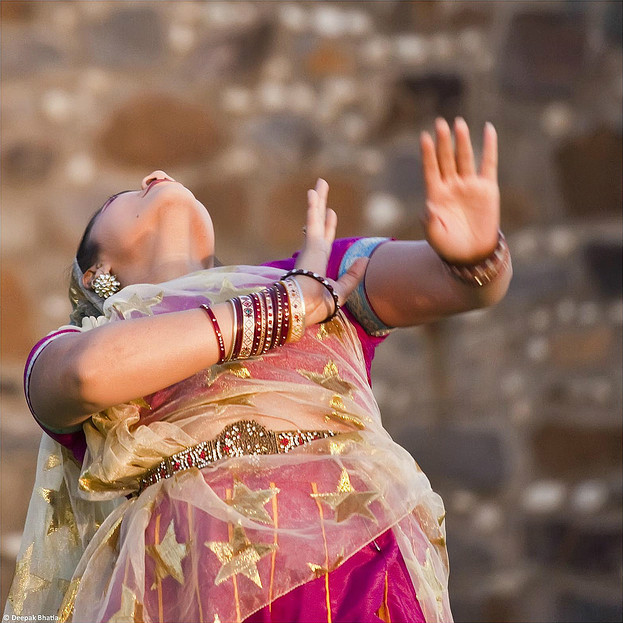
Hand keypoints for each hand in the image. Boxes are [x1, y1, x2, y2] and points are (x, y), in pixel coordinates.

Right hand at [294, 178, 366, 323]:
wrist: (305, 308)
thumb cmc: (320, 305)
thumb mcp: (342, 290)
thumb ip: (352, 275)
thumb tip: (365, 259)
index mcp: (319, 264)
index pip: (325, 240)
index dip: (328, 225)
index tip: (331, 212)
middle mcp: (314, 253)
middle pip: (319, 223)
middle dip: (321, 206)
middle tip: (320, 188)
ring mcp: (311, 247)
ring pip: (315, 218)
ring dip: (318, 200)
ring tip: (320, 182)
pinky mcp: (310, 244)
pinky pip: (313, 221)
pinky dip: (314, 206)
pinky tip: (313, 191)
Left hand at [420, 118, 499, 263]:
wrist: (472, 253)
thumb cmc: (449, 247)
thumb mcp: (436, 237)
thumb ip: (431, 223)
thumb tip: (428, 207)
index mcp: (436, 195)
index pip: (430, 169)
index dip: (427, 154)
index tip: (424, 136)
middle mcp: (451, 186)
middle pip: (446, 159)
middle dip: (443, 141)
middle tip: (440, 122)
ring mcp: (469, 185)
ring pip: (465, 158)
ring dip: (461, 141)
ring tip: (458, 123)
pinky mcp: (487, 188)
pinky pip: (488, 164)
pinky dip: (489, 147)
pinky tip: (488, 129)